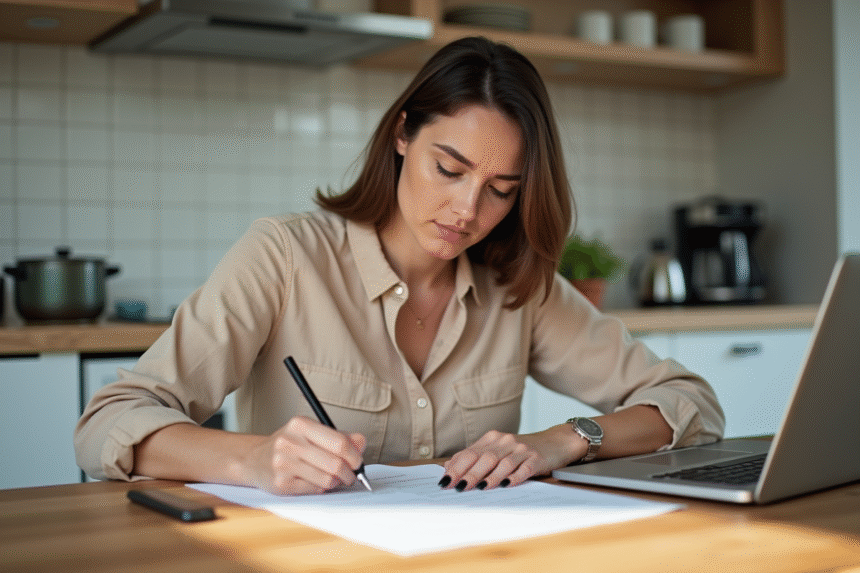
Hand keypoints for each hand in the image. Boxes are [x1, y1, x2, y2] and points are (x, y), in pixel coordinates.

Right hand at [241, 416, 366, 494]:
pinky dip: (322, 488)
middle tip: (351, 475)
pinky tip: (317, 481)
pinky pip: (315, 490)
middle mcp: (290, 442)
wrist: (254, 459)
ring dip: (336, 482)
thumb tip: (361, 442)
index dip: (355, 455)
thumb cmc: (289, 445)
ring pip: (327, 480)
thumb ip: (339, 437)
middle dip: (349, 473)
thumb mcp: (311, 433)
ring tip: (334, 478)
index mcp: (301, 424)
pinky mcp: (281, 484)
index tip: (358, 462)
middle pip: (335, 463)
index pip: (339, 442)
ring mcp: (283, 464)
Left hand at [440, 424, 584, 490]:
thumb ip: (475, 456)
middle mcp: (506, 441)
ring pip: (502, 463)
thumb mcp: (497, 449)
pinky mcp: (537, 458)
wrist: (555, 441)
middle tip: (457, 487)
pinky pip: (524, 468)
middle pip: (484, 457)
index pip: (470, 452)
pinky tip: (507, 485)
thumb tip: (448, 466)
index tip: (445, 481)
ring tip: (479, 488)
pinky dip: (515, 477)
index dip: (456, 466)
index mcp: (492, 439)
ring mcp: (522, 450)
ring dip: (489, 476)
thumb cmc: (521, 450)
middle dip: (469, 473)